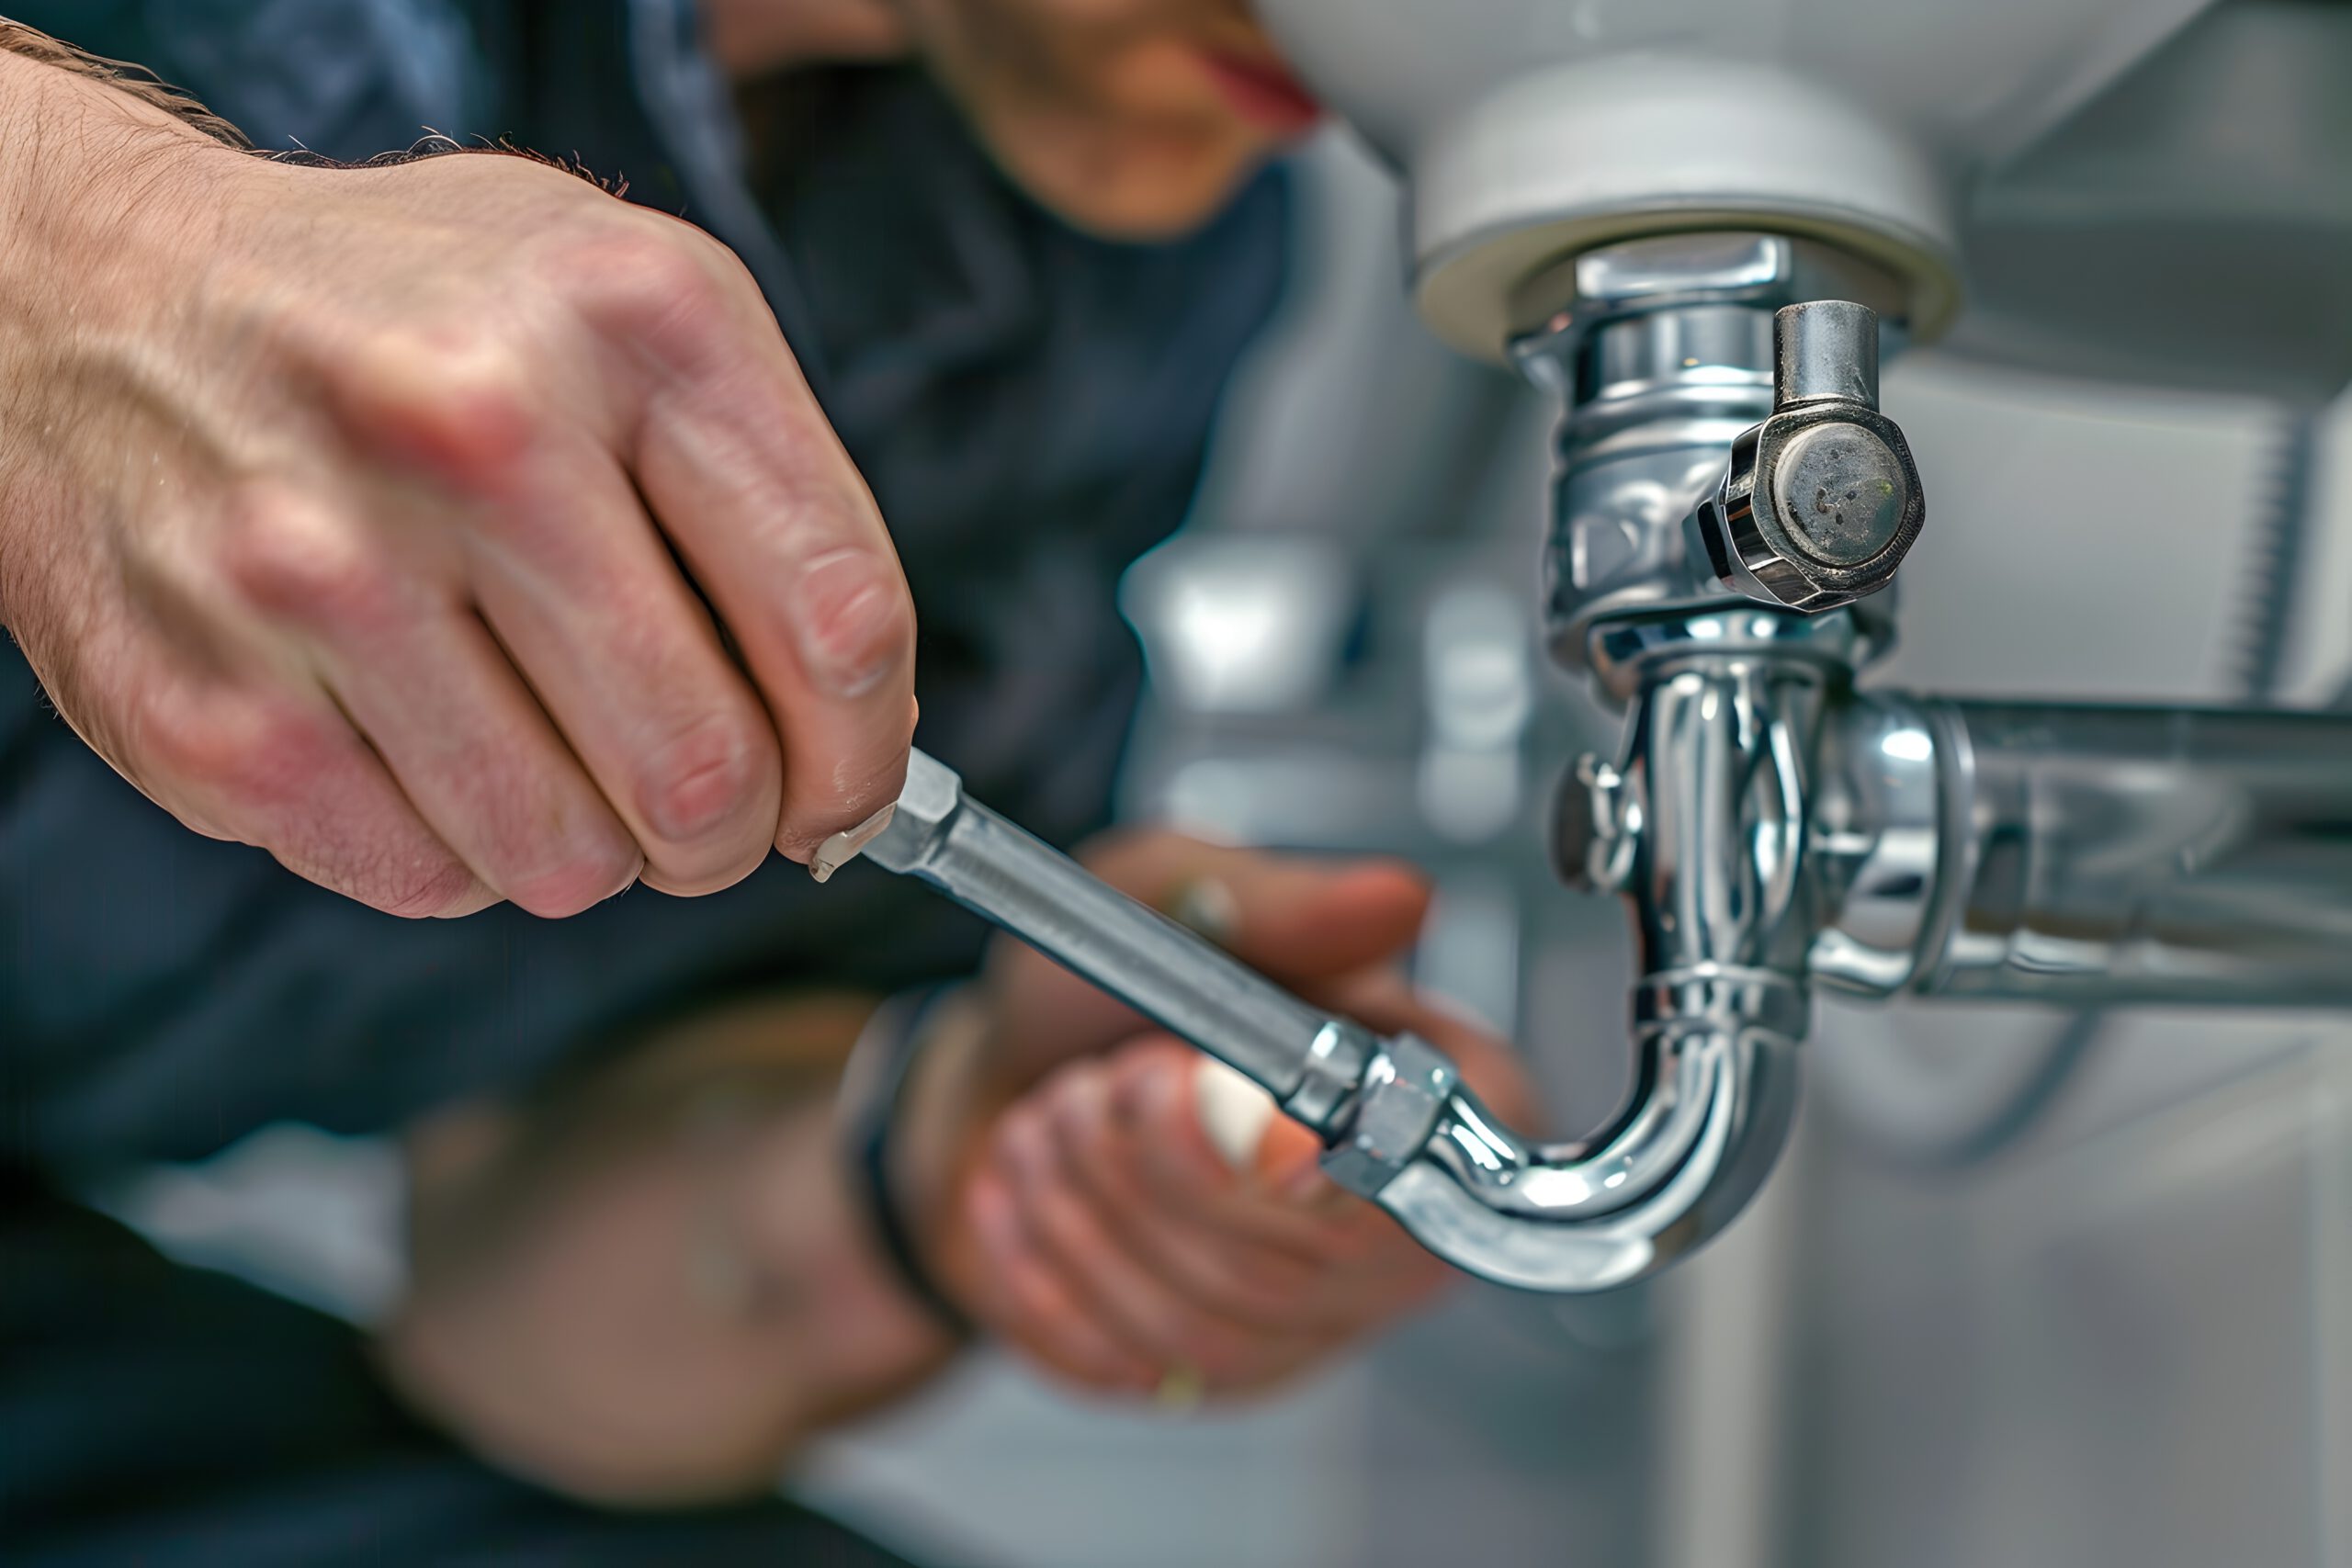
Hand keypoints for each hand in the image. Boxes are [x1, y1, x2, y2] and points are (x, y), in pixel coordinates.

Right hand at [0, 56, 913, 916]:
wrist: (91, 297)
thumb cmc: (412, 317)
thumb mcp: (631, 308)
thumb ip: (779, 502)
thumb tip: (865, 738)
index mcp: (632, 321)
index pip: (838, 621)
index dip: (868, 752)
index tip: (848, 788)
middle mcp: (475, 429)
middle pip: (710, 773)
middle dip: (735, 827)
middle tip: (704, 799)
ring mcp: (324, 574)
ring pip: (571, 862)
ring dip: (591, 843)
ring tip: (540, 738)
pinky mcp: (215, 709)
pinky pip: (427, 881)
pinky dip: (453, 846)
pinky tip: (418, 736)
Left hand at [899, 831, 1538, 1397]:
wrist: (998, 1076)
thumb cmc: (1104, 986)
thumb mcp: (1165, 895)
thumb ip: (1278, 907)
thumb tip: (1395, 901)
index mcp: (1432, 1083)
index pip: (1440, 1168)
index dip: (1323, 1161)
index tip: (1218, 1106)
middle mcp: (1397, 1218)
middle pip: (1301, 1261)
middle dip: (1161, 1164)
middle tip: (1104, 1081)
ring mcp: (1312, 1318)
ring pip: (1208, 1319)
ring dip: (1091, 1207)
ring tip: (1059, 1121)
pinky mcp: (1216, 1376)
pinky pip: (1133, 1363)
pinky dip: (1048, 1269)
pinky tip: (1034, 1194)